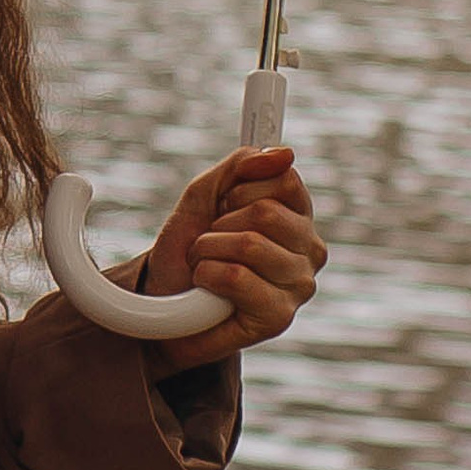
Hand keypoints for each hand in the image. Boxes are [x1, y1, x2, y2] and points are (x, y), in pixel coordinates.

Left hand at [134, 146, 324, 372]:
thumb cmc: (189, 251)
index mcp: (298, 217)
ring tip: (204, 265)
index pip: (286, 179)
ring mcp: (299, 285)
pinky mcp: (279, 317)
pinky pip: (237, 277)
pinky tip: (207, 289)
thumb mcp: (205, 196)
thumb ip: (240, 167)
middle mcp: (309, 250)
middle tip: (210, 241)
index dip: (241, 188)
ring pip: (249, 243)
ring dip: (208, 250)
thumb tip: (284, 153)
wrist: (161, 305)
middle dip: (220, 222)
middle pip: (267, 212)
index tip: (223, 205)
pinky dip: (207, 275)